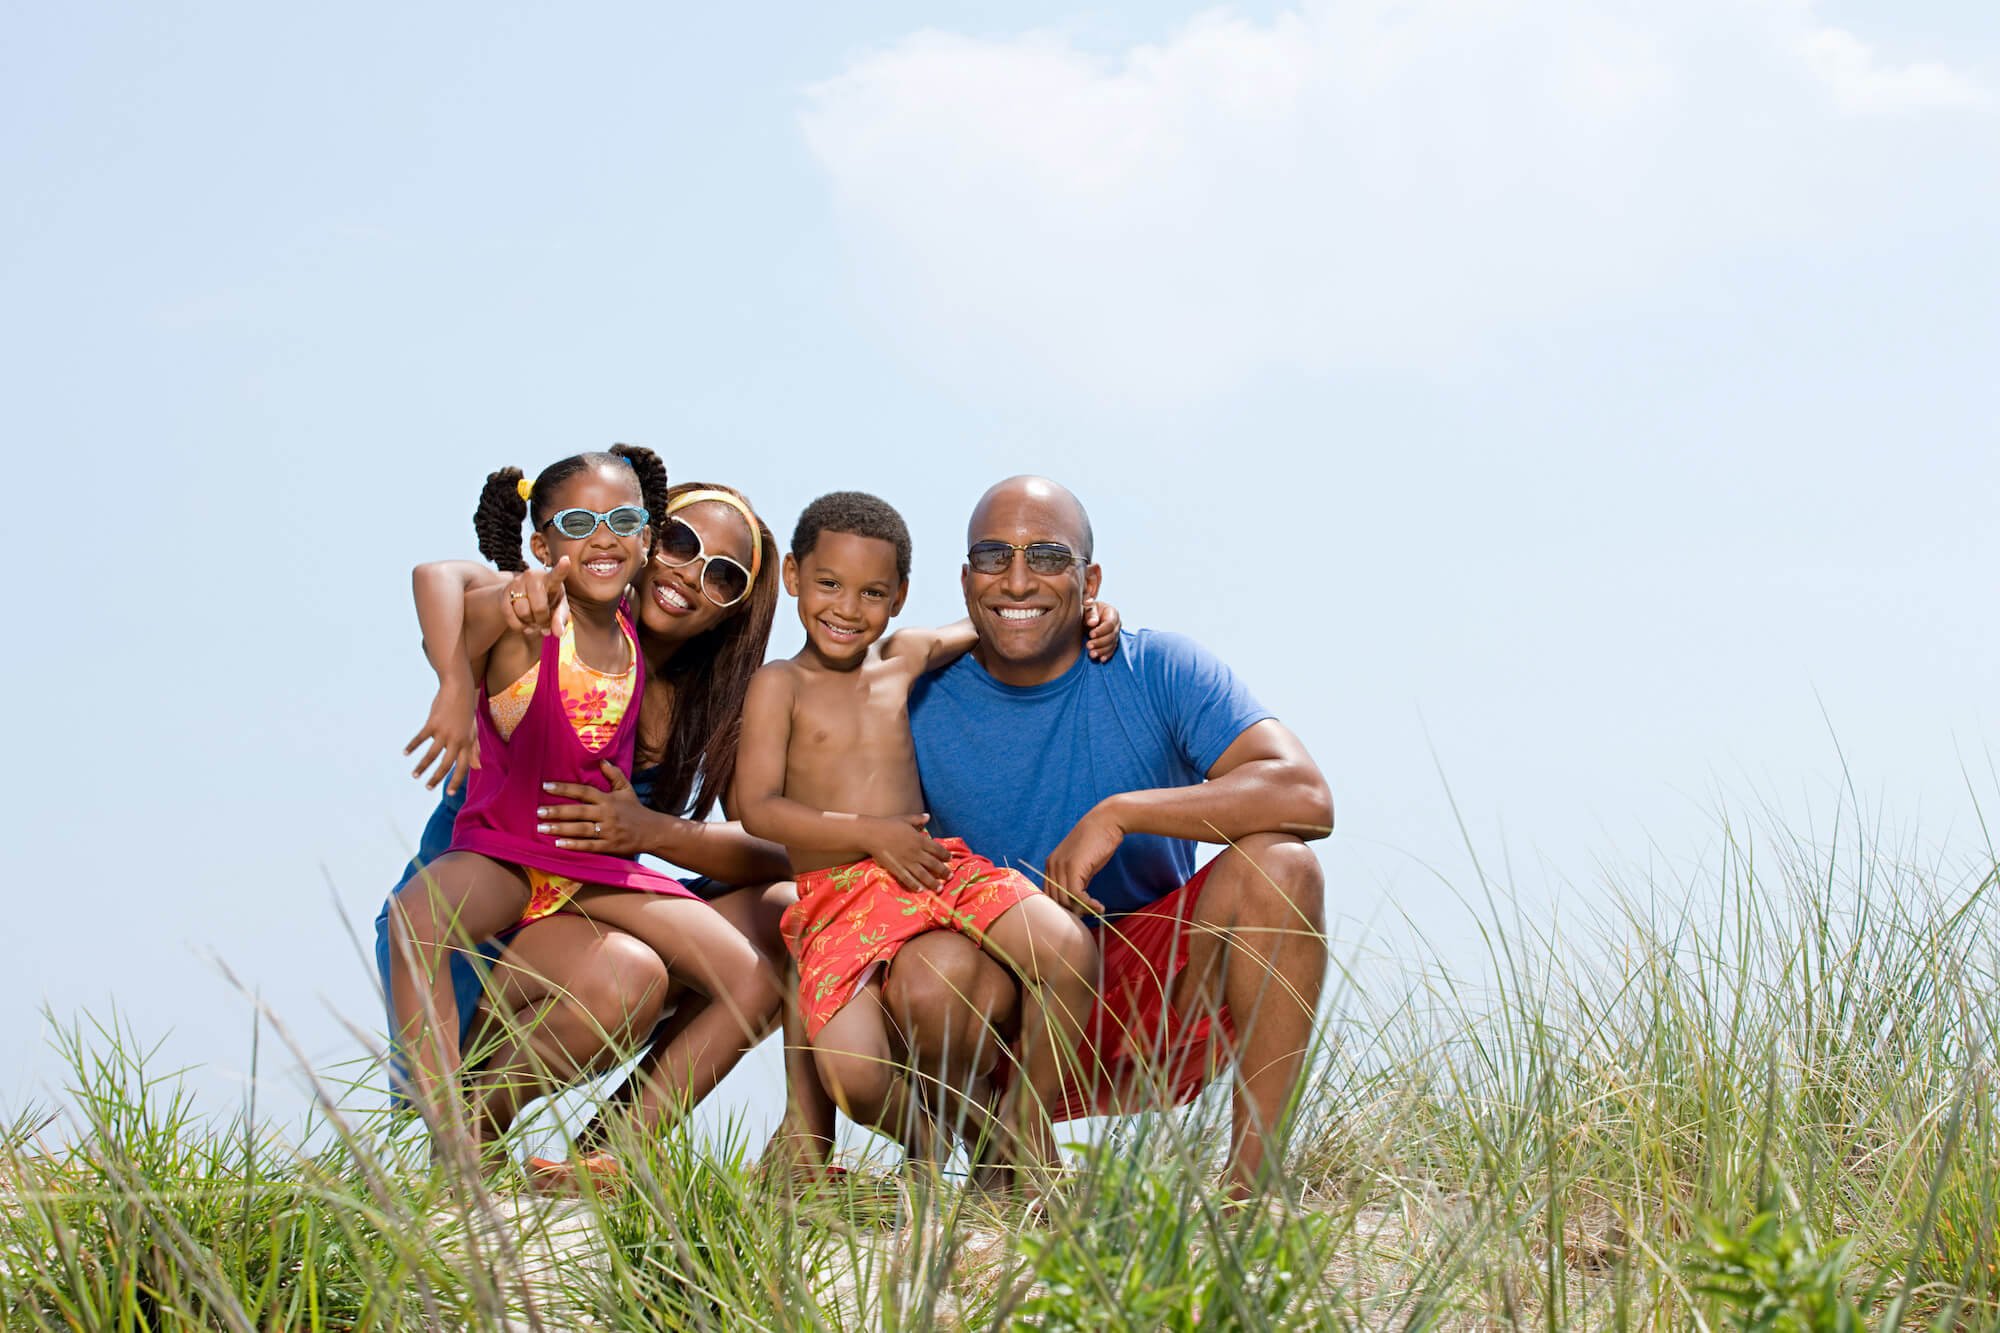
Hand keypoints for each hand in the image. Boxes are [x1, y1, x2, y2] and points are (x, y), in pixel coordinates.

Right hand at [404, 677, 477, 792]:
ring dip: (422, 767)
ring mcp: (444, 732)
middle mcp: (457, 740)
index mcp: (467, 742)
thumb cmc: (466, 711)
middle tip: (428, 788)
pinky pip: (420, 739)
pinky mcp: (433, 724)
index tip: (449, 793)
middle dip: (437, 778)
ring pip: (432, 755)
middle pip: (446, 765)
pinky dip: (412, 746)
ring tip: (414, 775)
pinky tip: (405, 753)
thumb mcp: (472, 730)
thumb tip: (477, 767)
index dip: (456, 781)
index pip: (463, 767)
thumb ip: (474, 749)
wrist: (459, 689)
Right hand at [504, 556, 570, 637]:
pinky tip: (524, 622)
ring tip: (534, 619)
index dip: (561, 568)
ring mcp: (516, 583)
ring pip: (524, 613)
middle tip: (544, 620)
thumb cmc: (546, 601)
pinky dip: (519, 626)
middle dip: (543, 620)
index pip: (557, 574)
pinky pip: (511, 618)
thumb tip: (557, 633)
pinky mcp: (504, 594)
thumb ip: (561, 619)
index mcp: (550, 579)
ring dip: (530, 623)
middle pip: (539, 607)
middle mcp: (532, 576)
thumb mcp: (558, 607)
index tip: (566, 560)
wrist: (520, 596)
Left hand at [538, 761, 653, 854]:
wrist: (653, 832)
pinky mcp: (609, 846)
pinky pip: (589, 846)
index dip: (564, 788)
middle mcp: (606, 814)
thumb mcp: (626, 789)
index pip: (583, 791)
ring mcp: (608, 831)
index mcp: (608, 799)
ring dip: (560, 829)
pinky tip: (558, 844)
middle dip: (557, 811)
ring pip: (581, 830)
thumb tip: (601, 760)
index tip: (545, 786)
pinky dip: (573, 845)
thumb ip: (613, 774)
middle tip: (538, 812)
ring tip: (542, 828)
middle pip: (578, 812)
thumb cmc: (635, 810)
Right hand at [866, 813, 950, 891]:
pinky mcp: (897, 868)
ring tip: (940, 888)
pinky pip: (908, 879)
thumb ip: (918, 819)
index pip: (937, 849)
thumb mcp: (905, 819)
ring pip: (923, 875)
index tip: (950, 859)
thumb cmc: (888, 824)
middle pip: (933, 864)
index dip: (945, 855)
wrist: (872, 834)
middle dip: (943, 871)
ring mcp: (907, 862)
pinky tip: (921, 890)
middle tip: (950, 877)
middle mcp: (916, 852)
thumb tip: (928, 816)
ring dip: (933, 882)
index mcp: (919, 839)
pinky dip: (915, 885)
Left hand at [1041, 807, 1118, 913]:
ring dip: (1082, 909)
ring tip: (1096, 909)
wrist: (1107, 821)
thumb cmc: (1098, 841)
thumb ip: (1076, 880)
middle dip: (1072, 911)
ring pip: (1064, 900)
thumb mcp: (1082, 863)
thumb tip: (1077, 901)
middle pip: (1055, 900)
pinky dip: (1088, 904)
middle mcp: (1051, 865)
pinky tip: (1099, 905)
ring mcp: (1060, 866)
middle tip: (1089, 914)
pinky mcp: (1072, 867)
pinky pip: (1075, 895)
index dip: (1063, 906)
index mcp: (1051, 864)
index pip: (1049, 894)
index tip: (1079, 912)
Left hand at [1084, 599, 1121, 662]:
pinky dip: (1106, 655)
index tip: (1091, 634)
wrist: (1086, 616)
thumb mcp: (1087, 608)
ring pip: (1112, 644)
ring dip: (1102, 651)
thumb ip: (1090, 613)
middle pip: (1112, 636)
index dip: (1101, 630)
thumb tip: (1092, 623)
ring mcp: (1116, 634)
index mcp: (1112, 613)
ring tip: (1091, 654)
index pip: (1109, 624)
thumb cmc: (1087, 610)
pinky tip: (1101, 659)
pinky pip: (1112, 650)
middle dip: (1100, 642)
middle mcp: (1116, 624)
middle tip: (1088, 646)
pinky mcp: (1113, 642)